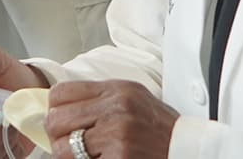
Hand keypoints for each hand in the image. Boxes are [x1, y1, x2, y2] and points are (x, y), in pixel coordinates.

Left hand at [43, 80, 176, 158]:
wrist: (188, 151)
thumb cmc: (160, 130)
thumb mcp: (133, 100)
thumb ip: (99, 99)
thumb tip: (58, 107)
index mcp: (117, 90)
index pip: (60, 93)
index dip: (54, 109)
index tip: (61, 121)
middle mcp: (116, 109)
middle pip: (55, 121)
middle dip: (58, 136)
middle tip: (70, 144)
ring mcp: (117, 136)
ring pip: (62, 148)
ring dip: (69, 156)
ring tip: (87, 156)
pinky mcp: (120, 158)